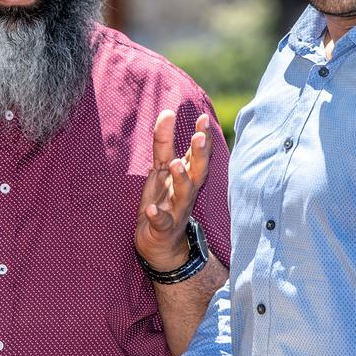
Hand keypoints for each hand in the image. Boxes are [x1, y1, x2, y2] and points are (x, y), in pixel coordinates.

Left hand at [135, 111, 211, 270]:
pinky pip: (162, 223)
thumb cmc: (164, 201)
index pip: (197, 154)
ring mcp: (176, 211)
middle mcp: (186, 192)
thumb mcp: (161, 170)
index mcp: (186, 176)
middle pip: (197, 172)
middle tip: (199, 137)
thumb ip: (163, 142)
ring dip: (182, 180)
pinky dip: (157, 217)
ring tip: (175, 164)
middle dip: (199, 155)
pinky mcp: (164, 229)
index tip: (203, 117)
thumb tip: (167, 111)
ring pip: (184, 195)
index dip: (201, 137)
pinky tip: (151, 211)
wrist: (162, 244)